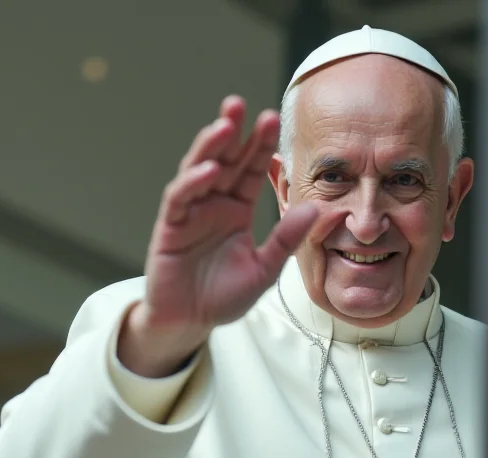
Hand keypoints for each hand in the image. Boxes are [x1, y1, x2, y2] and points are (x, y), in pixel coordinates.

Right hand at [119, 96, 317, 375]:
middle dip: (234, 132)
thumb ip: (286, 239)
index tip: (273, 119)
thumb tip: (317, 208)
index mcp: (237, 210)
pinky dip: (193, 182)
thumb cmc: (223, 297)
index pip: (250, 170)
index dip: (260, 145)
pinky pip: (180, 199)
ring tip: (225, 124)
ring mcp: (190, 213)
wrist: (190, 323)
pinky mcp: (170, 228)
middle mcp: (213, 204)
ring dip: (210, 146)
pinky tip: (209, 169)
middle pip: (225, 160)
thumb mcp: (265, 269)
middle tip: (243, 105)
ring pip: (199, 170)